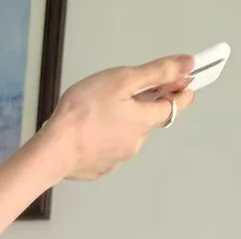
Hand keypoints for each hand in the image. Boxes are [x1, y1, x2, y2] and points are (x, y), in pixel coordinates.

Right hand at [47, 55, 195, 181]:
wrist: (54, 150)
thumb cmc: (83, 113)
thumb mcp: (122, 80)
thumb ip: (157, 73)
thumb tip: (186, 67)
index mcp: (144, 119)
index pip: (174, 106)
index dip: (181, 93)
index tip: (185, 86)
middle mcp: (136, 142)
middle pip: (147, 120)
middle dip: (140, 106)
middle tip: (120, 94)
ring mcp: (118, 158)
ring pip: (126, 135)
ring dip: (120, 123)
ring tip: (96, 113)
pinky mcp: (101, 168)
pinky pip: (108, 149)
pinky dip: (103, 139)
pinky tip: (87, 132)